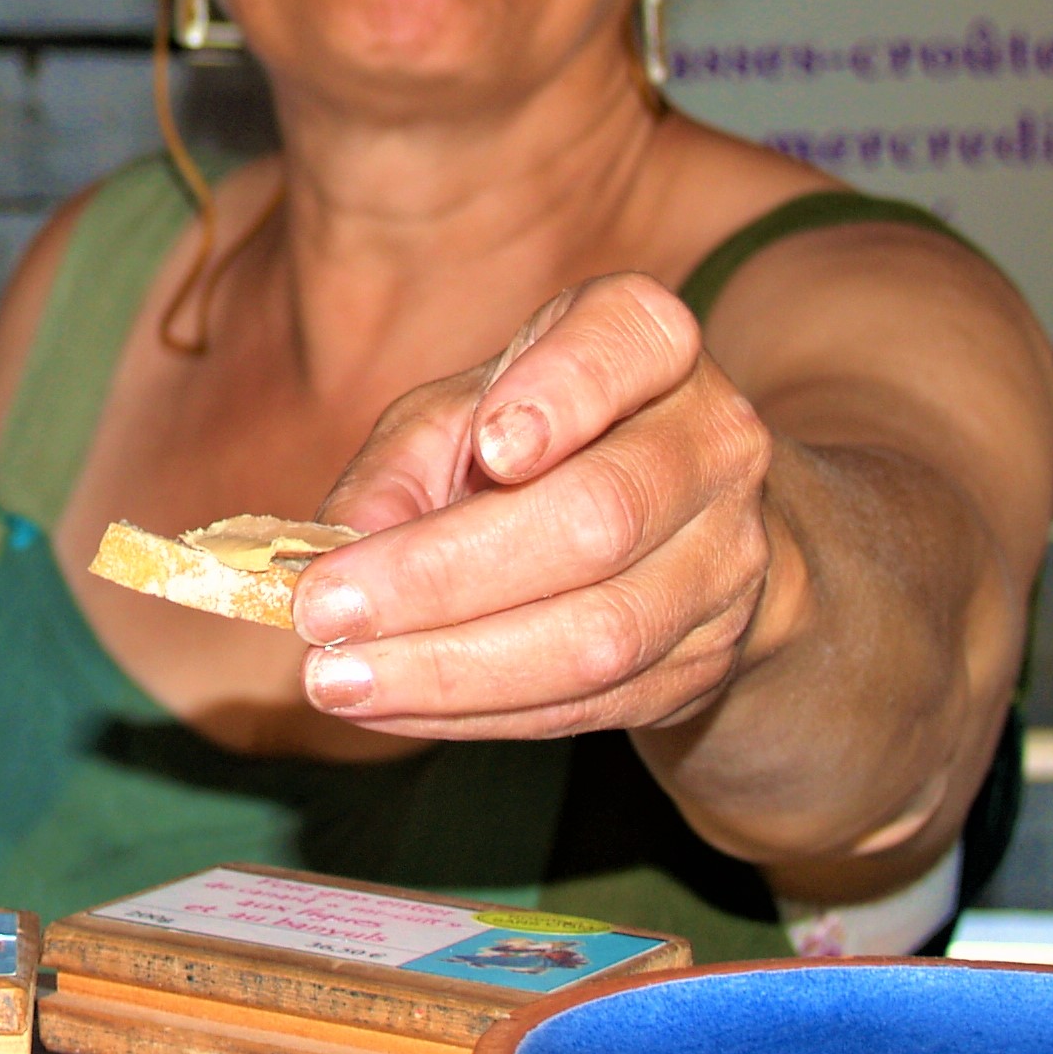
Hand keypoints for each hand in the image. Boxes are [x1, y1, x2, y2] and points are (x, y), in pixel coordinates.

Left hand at [294, 274, 780, 738]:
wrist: (673, 533)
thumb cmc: (535, 448)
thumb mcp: (459, 420)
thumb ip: (398, 468)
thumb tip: (336, 552)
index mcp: (651, 343)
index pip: (630, 342)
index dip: (565, 392)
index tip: (491, 448)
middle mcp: (713, 440)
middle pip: (595, 515)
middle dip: (443, 575)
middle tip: (324, 610)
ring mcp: (728, 557)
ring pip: (598, 633)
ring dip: (452, 668)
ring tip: (340, 678)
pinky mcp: (709, 658)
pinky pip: (592, 702)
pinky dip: (481, 711)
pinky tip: (398, 705)